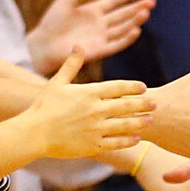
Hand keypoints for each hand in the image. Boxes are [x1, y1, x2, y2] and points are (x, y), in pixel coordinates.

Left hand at [27, 0, 152, 73]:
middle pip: (123, 14)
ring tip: (145, 13)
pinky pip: (117, 44)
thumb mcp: (65, 1)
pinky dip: (127, 38)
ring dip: (135, 21)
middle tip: (152, 1)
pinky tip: (136, 30)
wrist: (43, 45)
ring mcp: (101, 37)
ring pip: (123, 28)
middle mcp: (100, 24)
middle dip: (137, 7)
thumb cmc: (51, 23)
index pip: (114, 1)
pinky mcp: (99, 50)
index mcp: (92, 11)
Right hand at [29, 51, 155, 158]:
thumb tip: (78, 45)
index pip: (117, 87)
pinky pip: (116, 143)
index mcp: (88, 93)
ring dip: (139, 122)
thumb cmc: (44, 106)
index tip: (143, 87)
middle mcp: (95, 110)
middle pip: (125, 106)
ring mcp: (96, 128)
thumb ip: (71, 65)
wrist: (34, 133)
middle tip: (155, 103)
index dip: (132, 87)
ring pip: (124, 125)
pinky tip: (137, 138)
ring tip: (150, 120)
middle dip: (142, 104)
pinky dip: (128, 141)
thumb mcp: (57, 82)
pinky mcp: (93, 145)